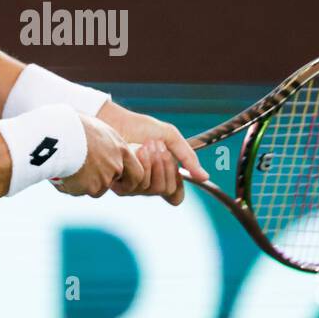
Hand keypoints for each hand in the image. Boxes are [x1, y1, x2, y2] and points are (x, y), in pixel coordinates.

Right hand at [52, 114, 144, 197]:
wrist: (64, 136)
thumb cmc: (75, 127)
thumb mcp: (96, 129)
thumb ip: (102, 143)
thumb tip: (96, 146)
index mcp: (121, 150)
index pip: (136, 172)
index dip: (127, 178)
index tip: (117, 179)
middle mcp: (116, 166)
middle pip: (111, 180)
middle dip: (98, 181)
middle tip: (83, 175)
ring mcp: (105, 179)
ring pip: (94, 188)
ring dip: (82, 183)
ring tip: (66, 166)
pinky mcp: (91, 188)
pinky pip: (79, 190)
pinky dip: (70, 186)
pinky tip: (60, 173)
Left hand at [95, 101, 209, 204]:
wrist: (114, 121)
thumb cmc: (139, 127)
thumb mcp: (169, 137)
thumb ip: (187, 157)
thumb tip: (204, 177)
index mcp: (161, 176)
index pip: (175, 197)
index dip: (179, 186)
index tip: (178, 167)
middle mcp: (148, 185)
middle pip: (167, 190)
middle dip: (166, 165)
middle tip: (158, 145)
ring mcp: (134, 187)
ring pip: (154, 189)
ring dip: (154, 163)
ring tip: (147, 144)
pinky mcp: (120, 185)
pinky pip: (139, 184)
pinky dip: (142, 165)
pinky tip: (135, 151)